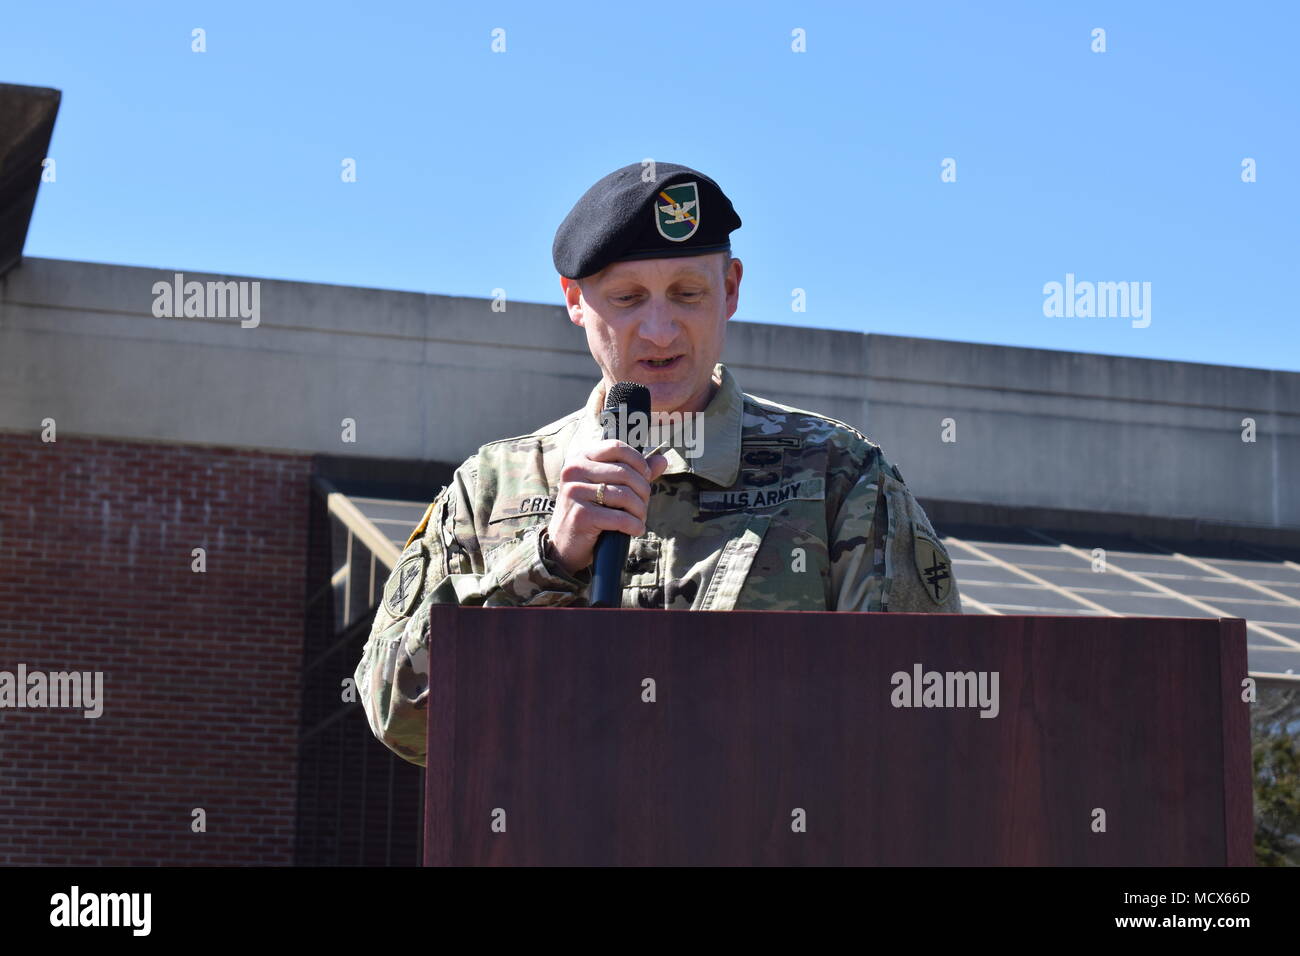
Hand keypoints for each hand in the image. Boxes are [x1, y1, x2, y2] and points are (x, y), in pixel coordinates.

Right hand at [546, 437, 668, 575]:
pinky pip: (620, 517)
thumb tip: (663, 460)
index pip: (616, 447)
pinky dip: (634, 525)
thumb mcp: (607, 487)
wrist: (564, 545)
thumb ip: (633, 472)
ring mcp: (575, 492)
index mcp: (580, 458)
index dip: (638, 461)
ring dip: (640, 510)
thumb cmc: (590, 512)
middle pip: (625, 473)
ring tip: (640, 518)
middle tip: (643, 505)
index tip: (645, 477)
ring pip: (625, 495)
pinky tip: (636, 529)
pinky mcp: (581, 516)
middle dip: (643, 491)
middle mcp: (574, 471)